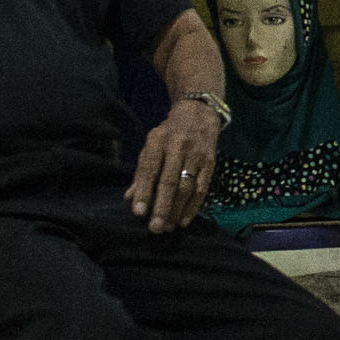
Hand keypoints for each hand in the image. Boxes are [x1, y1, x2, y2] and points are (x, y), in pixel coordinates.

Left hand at [130, 98, 224, 232]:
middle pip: (169, 181)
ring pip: (186, 188)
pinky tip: (184, 220)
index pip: (149, 169)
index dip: (143, 191)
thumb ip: (141, 170)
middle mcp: (177, 147)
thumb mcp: (152, 144)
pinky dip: (193, 207)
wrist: (199, 111)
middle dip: (162, 207)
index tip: (138, 213)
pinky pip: (202, 189)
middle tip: (155, 228)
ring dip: (177, 210)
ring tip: (168, 227)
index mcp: (158, 141)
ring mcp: (196, 155)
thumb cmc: (170, 132)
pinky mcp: (210, 162)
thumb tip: (130, 197)